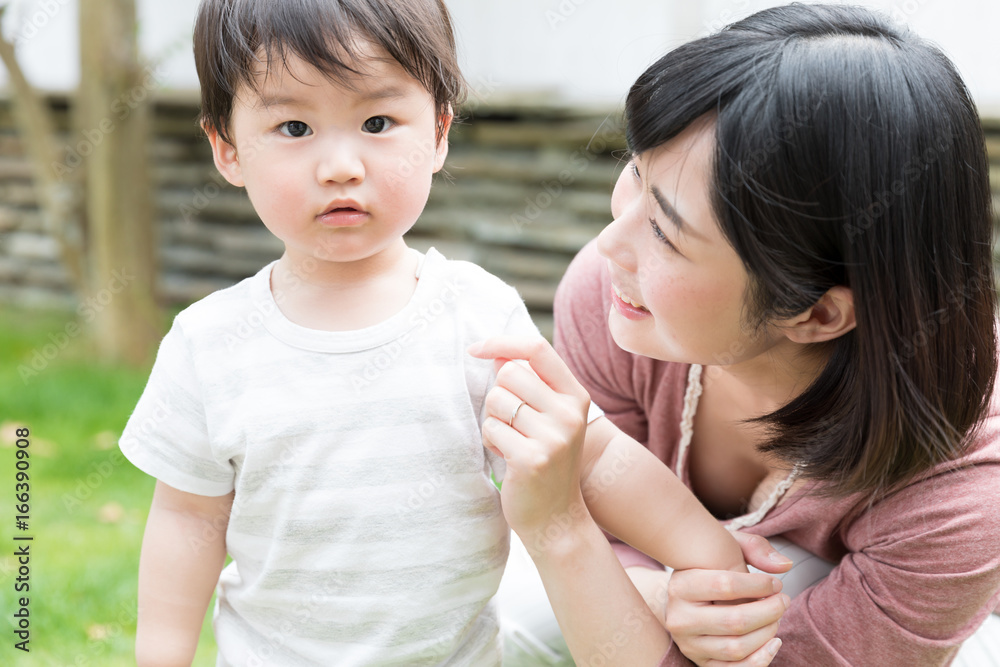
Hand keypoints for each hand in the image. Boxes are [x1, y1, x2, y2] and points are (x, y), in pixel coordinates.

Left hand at [468, 336, 591, 545]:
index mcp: (575, 396)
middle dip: (497, 396)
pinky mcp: (532, 458)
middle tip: (510, 424)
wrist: (557, 518)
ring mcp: (554, 436)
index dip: (502, 342)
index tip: (475, 348)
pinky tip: (507, 459)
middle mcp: (569, 413)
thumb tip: (496, 353)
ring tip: (510, 442)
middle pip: (508, 373)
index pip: (537, 349)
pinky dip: (490, 442)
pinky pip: (490, 429)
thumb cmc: (546, 461)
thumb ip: (529, 385)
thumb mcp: (548, 418)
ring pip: (495, 400)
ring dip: (492, 421)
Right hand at [665, 532, 792, 665]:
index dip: (759, 585)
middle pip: (734, 620)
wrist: (686, 600)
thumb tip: (785, 565)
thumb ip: (755, 548)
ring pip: (736, 647)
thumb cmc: (711, 570)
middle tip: (783, 600)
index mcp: (680, 586)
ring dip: (767, 633)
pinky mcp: (700, 663)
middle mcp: (679, 618)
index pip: (725, 585)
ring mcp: (688, 644)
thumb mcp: (726, 548)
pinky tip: (774, 641)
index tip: (776, 583)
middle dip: (769, 611)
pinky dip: (761, 658)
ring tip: (777, 617)